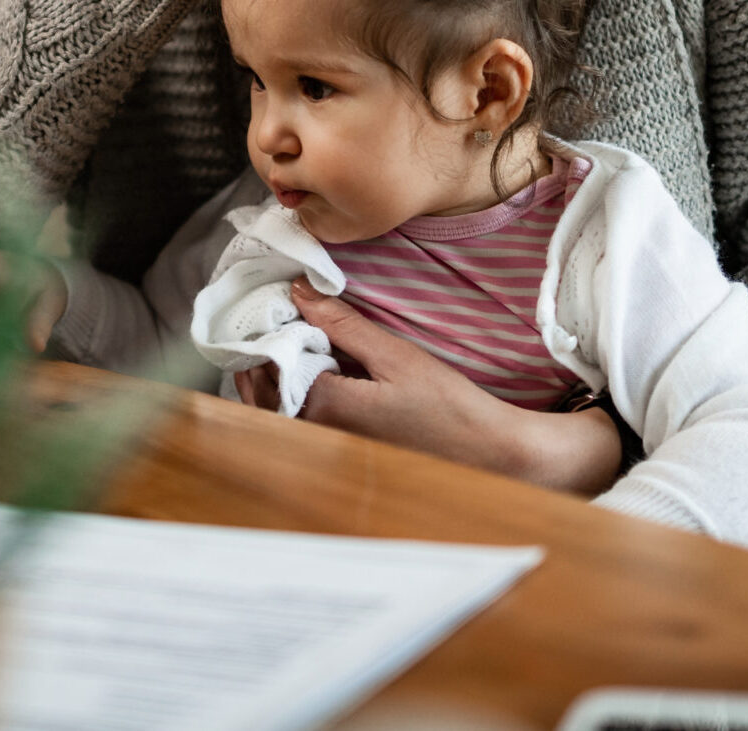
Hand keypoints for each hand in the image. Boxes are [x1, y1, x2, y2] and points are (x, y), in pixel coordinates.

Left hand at [256, 280, 621, 496]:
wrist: (487, 455)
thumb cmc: (447, 406)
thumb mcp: (394, 355)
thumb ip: (343, 325)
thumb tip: (298, 292)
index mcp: (324, 409)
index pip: (270, 361)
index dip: (267, 328)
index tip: (274, 301)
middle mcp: (316, 436)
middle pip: (262, 390)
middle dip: (261, 352)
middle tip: (278, 316)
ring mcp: (326, 449)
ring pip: (274, 408)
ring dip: (274, 373)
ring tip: (295, 337)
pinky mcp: (339, 452)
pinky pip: (297, 419)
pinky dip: (292, 391)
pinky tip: (314, 367)